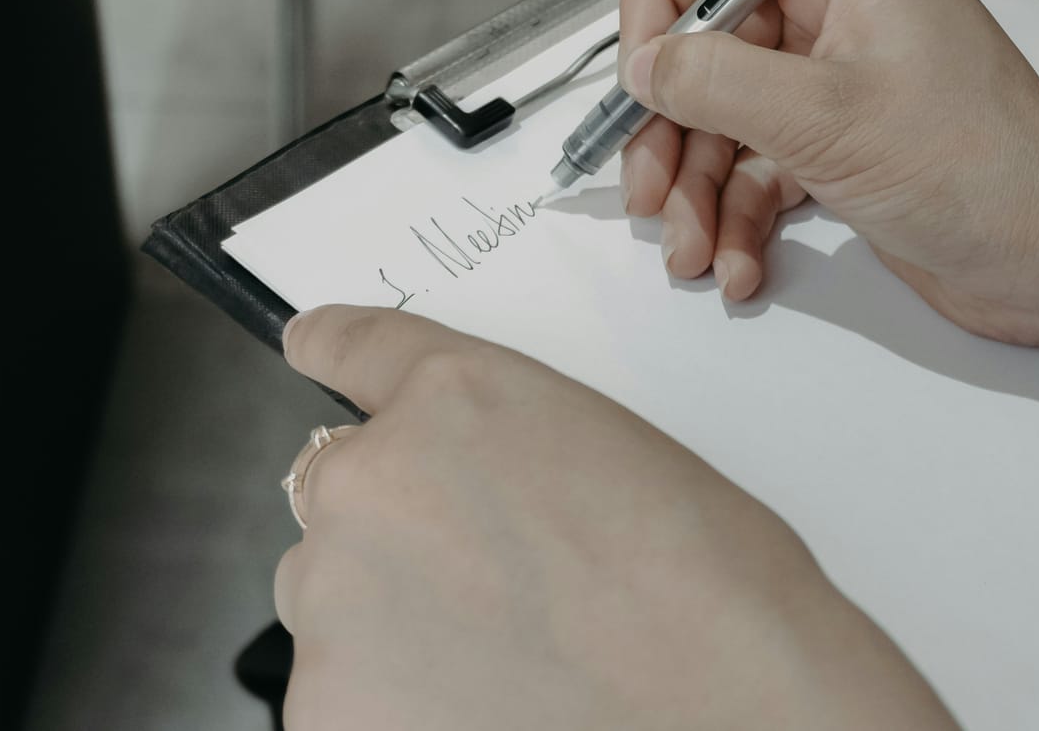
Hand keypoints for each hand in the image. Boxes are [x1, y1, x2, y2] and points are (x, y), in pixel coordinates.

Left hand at [274, 305, 956, 730]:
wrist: (726, 699)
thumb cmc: (707, 585)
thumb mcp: (612, 453)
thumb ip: (508, 448)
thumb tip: (468, 489)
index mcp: (453, 395)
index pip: (355, 348)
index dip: (329, 345)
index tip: (312, 344)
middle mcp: (372, 477)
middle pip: (343, 499)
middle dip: (399, 533)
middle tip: (495, 586)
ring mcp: (335, 596)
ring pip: (334, 602)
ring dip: (392, 621)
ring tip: (506, 660)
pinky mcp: (325, 706)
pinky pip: (340, 694)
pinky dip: (393, 704)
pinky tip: (488, 707)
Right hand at [618, 0, 1038, 347]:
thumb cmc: (984, 166)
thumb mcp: (823, 117)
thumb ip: (716, 80)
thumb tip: (648, 63)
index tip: (642, 66)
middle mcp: (842, 6)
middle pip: (708, 38)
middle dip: (671, 122)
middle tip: (646, 184)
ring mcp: (840, 76)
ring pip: (726, 113)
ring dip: (698, 187)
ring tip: (691, 248)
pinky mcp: (842, 141)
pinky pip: (759, 165)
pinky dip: (738, 215)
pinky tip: (738, 261)